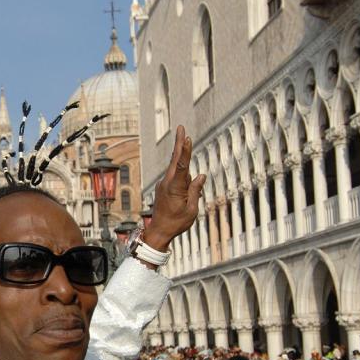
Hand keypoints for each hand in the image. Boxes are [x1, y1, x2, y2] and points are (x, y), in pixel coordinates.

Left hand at [144, 125, 205, 250]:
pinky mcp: (164, 188)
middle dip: (179, 143)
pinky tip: (182, 194)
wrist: (159, 231)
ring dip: (182, 162)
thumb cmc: (177, 223)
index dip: (184, 151)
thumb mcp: (191, 209)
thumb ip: (195, 190)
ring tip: (182, 163)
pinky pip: (176, 178)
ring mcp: (164, 185)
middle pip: (176, 160)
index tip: (186, 138)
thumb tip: (201, 175)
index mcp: (175, 188)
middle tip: (181, 128)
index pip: (182, 166)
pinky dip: (182, 176)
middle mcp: (168, 183)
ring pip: (177, 170)